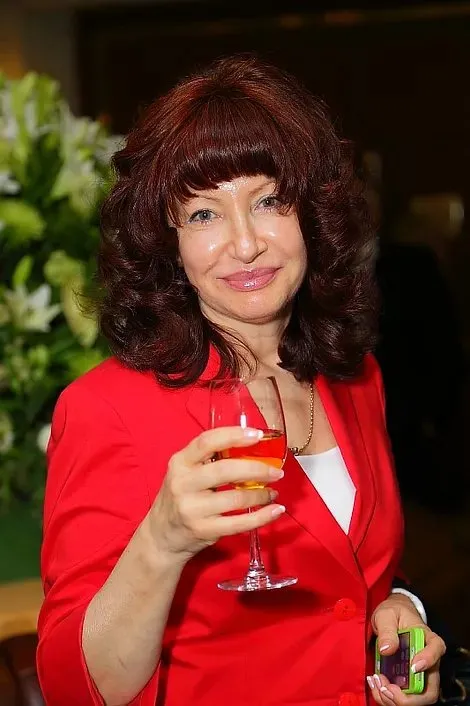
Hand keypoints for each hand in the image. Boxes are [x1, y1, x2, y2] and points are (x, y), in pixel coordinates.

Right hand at [148, 426, 284, 560]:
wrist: (161, 537)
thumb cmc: (180, 497)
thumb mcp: (185, 472)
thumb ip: (208, 459)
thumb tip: (251, 447)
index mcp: (180, 463)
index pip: (207, 442)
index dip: (234, 435)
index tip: (257, 435)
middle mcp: (183, 484)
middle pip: (226, 470)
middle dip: (257, 469)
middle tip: (276, 471)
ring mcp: (192, 509)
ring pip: (236, 498)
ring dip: (261, 494)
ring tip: (273, 492)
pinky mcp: (203, 530)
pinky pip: (239, 523)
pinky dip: (262, 517)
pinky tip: (276, 510)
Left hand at [368, 593, 445, 705]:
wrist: (391, 617)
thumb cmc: (393, 613)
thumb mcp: (386, 615)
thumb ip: (387, 630)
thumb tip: (387, 649)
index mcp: (428, 639)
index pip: (437, 650)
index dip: (428, 661)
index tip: (413, 666)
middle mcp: (428, 662)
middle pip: (430, 691)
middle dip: (409, 698)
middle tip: (387, 688)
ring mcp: (418, 675)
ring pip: (416, 699)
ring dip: (395, 700)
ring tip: (377, 684)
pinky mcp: (406, 681)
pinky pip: (402, 697)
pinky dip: (387, 697)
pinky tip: (375, 685)